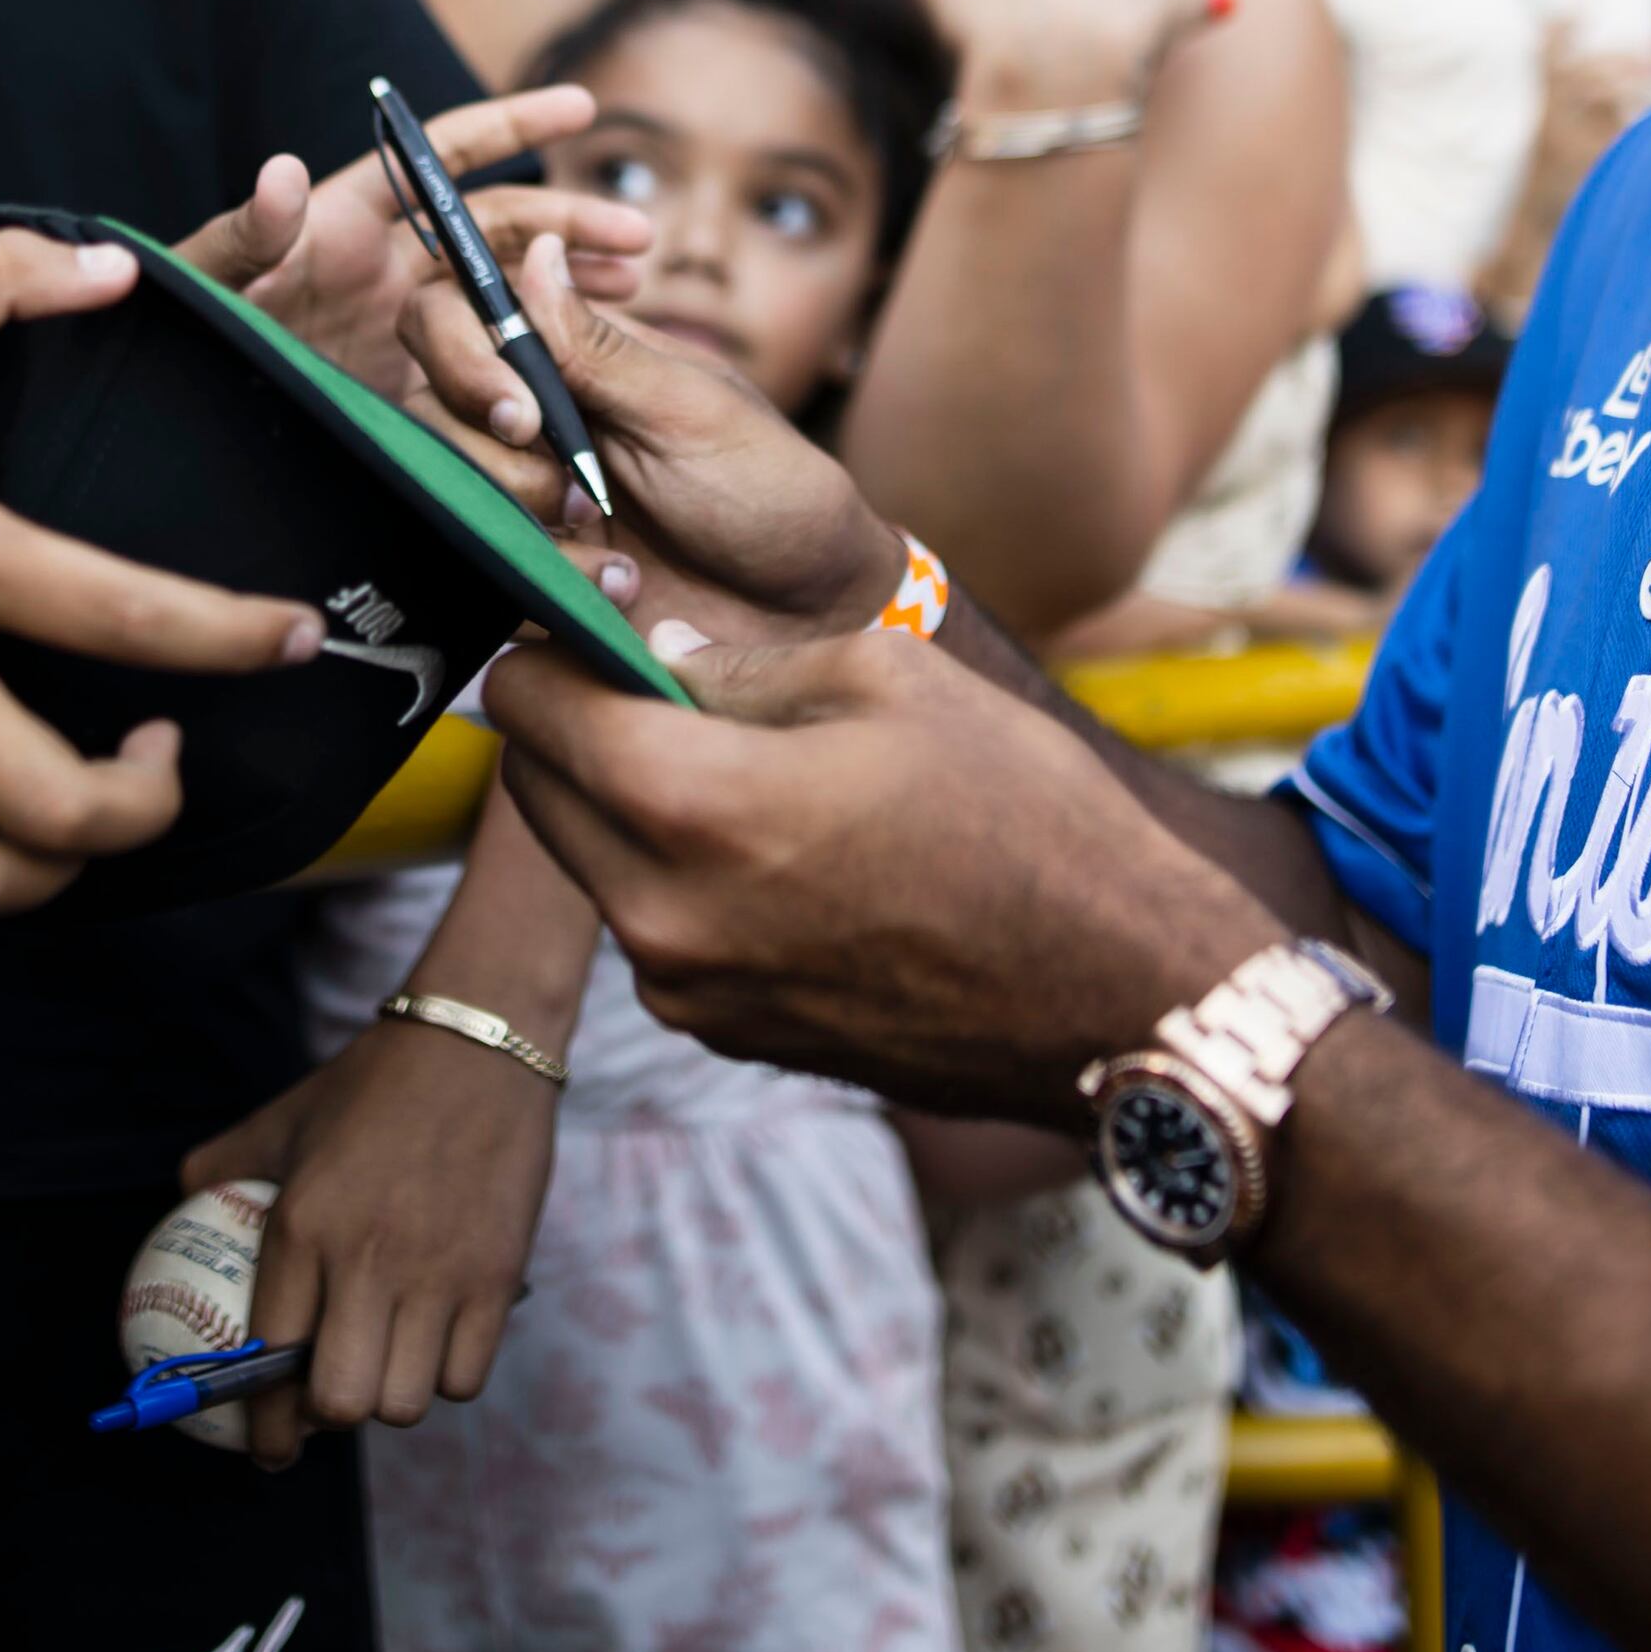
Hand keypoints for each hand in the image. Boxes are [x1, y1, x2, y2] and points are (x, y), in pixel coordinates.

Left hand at [179, 83, 648, 404]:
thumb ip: (244, 233)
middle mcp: (389, 266)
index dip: (512, 123)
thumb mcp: (206, 283)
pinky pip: (487, 373)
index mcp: (348, 216)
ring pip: (505, 298)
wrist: (171, 422)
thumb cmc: (178, 333)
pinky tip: (582, 380)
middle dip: (571, 227)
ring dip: (567, 292)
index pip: (443, 156)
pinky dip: (536, 370)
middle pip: (499, 229)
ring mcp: (405, 328)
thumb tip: (282, 172)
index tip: (582, 105)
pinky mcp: (409, 392)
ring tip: (629, 300)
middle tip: (637, 244)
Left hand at [181, 1016, 560, 1467]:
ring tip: (382, 1364)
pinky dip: (445, 1375)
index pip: (270, 1358)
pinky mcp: (499, 1279)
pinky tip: (433, 1344)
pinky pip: (465, 1377)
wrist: (478, 1043)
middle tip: (323, 1404)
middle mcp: (369, 1260)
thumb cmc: (371, 1085)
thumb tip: (178, 1206)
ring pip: (406, 1402)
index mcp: (304, 1227)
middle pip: (342, 1404)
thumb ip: (223, 1165)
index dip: (264, 1421)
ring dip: (387, 1395)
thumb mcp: (284, 1118)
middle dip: (326, 1419)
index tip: (265, 1446)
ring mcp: (440, 1274)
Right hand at [400, 235, 897, 633]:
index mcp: (573, 358)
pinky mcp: (530, 567)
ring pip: (440, 482)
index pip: (463, 314)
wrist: (807, 615)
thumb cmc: (770, 491)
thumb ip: (597, 346)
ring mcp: (524, 495)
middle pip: (429, 400)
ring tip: (602, 531)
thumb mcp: (689, 410)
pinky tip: (616, 585)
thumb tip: (532, 252)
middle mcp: (533, 418)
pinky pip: (483, 563)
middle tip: (569, 483)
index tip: (518, 404)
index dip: (461, 345)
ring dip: (515, 508)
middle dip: (484, 443)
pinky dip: (547, 573)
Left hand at [487, 629, 1280, 1120]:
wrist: (1120, 992)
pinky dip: (685, 874)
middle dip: (574, 725)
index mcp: (694, 807)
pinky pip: (661, 928)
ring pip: (598, 863)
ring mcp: (691, 993)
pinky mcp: (729, 1035)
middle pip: (537, 791)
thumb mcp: (888, 678)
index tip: (586, 617)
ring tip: (744, 761)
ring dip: (632, 804)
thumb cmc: (1026, 815)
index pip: (530, 708)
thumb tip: (655, 657)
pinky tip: (786, 845)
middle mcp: (664, 918)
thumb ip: (740, 664)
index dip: (548, 645)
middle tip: (653, 678)